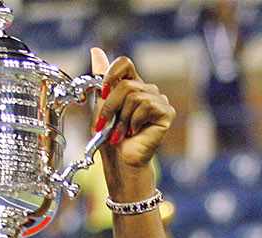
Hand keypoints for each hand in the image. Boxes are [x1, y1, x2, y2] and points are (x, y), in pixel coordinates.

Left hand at [90, 48, 174, 195]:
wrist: (121, 162)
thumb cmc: (111, 138)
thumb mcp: (102, 105)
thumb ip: (102, 79)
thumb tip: (96, 50)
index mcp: (134, 86)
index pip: (124, 63)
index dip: (111, 75)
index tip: (102, 94)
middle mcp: (148, 90)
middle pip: (126, 83)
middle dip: (111, 106)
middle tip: (106, 125)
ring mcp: (159, 101)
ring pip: (134, 95)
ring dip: (122, 117)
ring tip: (121, 133)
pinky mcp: (166, 112)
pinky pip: (145, 105)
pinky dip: (134, 121)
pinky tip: (134, 132)